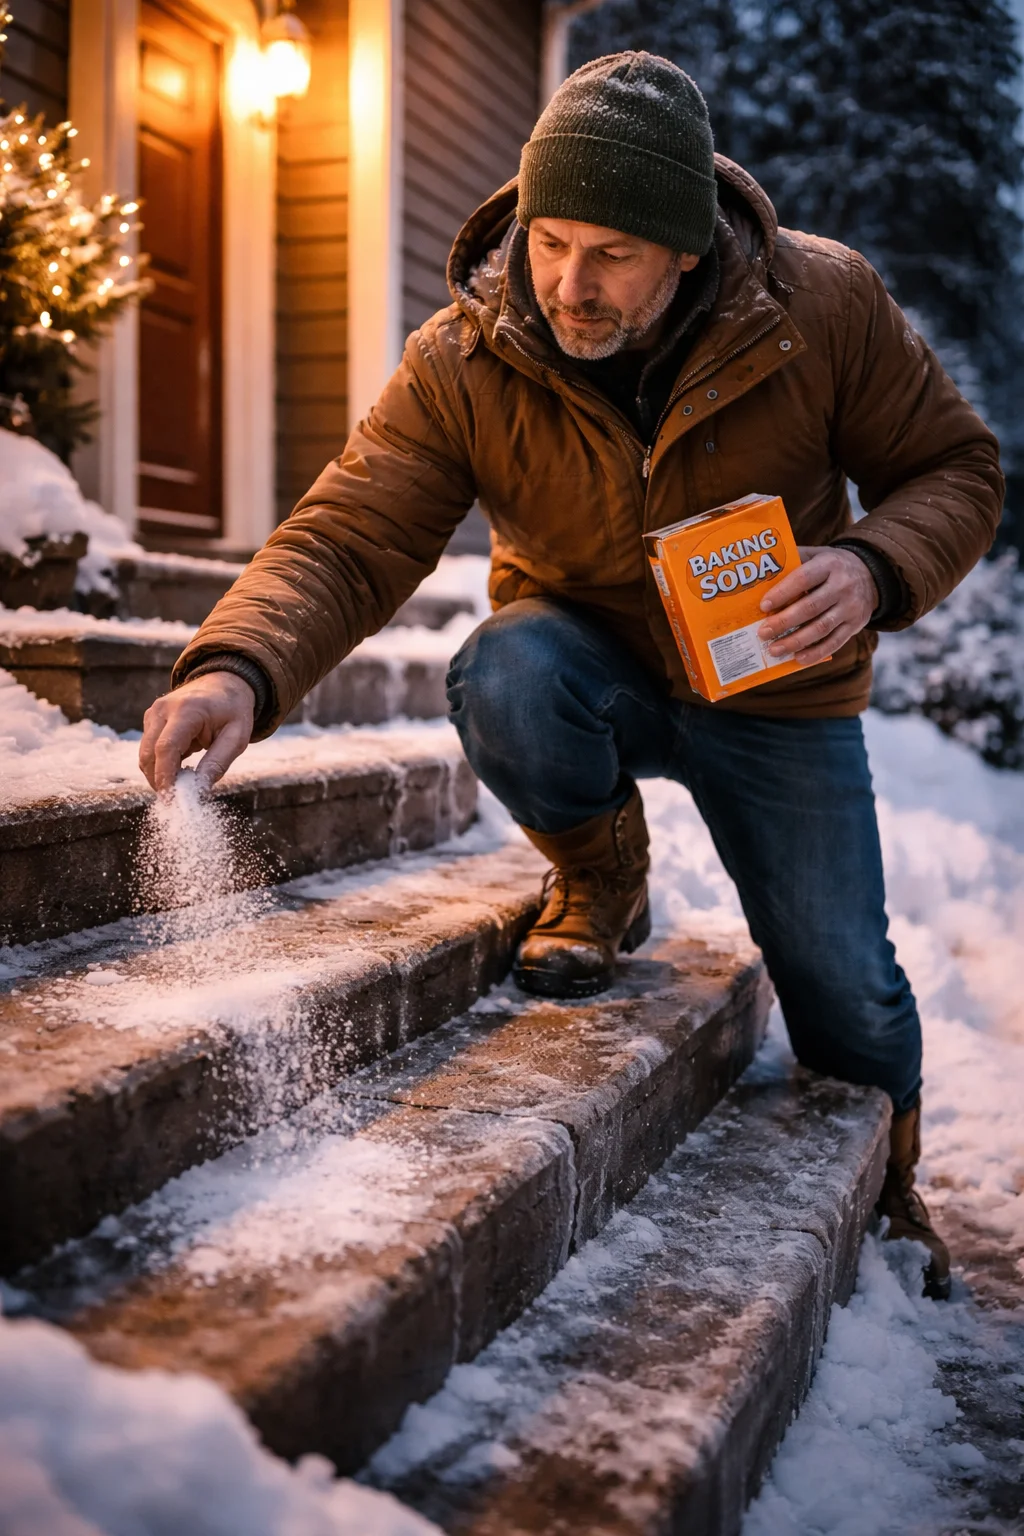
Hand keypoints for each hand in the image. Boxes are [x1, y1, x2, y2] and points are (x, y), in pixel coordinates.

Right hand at [139, 672, 255, 794]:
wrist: (224, 683)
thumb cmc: (233, 710)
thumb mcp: (237, 737)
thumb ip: (218, 762)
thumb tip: (199, 790)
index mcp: (187, 710)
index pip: (166, 748)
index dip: (165, 776)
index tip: (171, 798)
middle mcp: (163, 709)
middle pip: (149, 753)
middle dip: (159, 780)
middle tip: (175, 800)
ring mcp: (154, 713)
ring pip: (145, 753)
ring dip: (158, 774)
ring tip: (181, 786)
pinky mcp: (151, 719)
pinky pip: (149, 748)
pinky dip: (159, 764)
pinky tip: (179, 770)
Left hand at [757, 546, 876, 665]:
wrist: (871, 575)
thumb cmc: (831, 567)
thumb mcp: (817, 555)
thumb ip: (793, 561)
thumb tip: (761, 576)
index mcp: (829, 564)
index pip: (804, 579)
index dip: (783, 593)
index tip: (764, 606)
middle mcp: (843, 585)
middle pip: (811, 607)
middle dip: (784, 622)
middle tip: (763, 633)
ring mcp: (851, 607)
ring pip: (821, 628)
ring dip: (796, 641)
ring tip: (774, 649)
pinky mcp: (855, 625)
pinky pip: (835, 642)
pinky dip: (815, 653)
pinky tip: (797, 658)